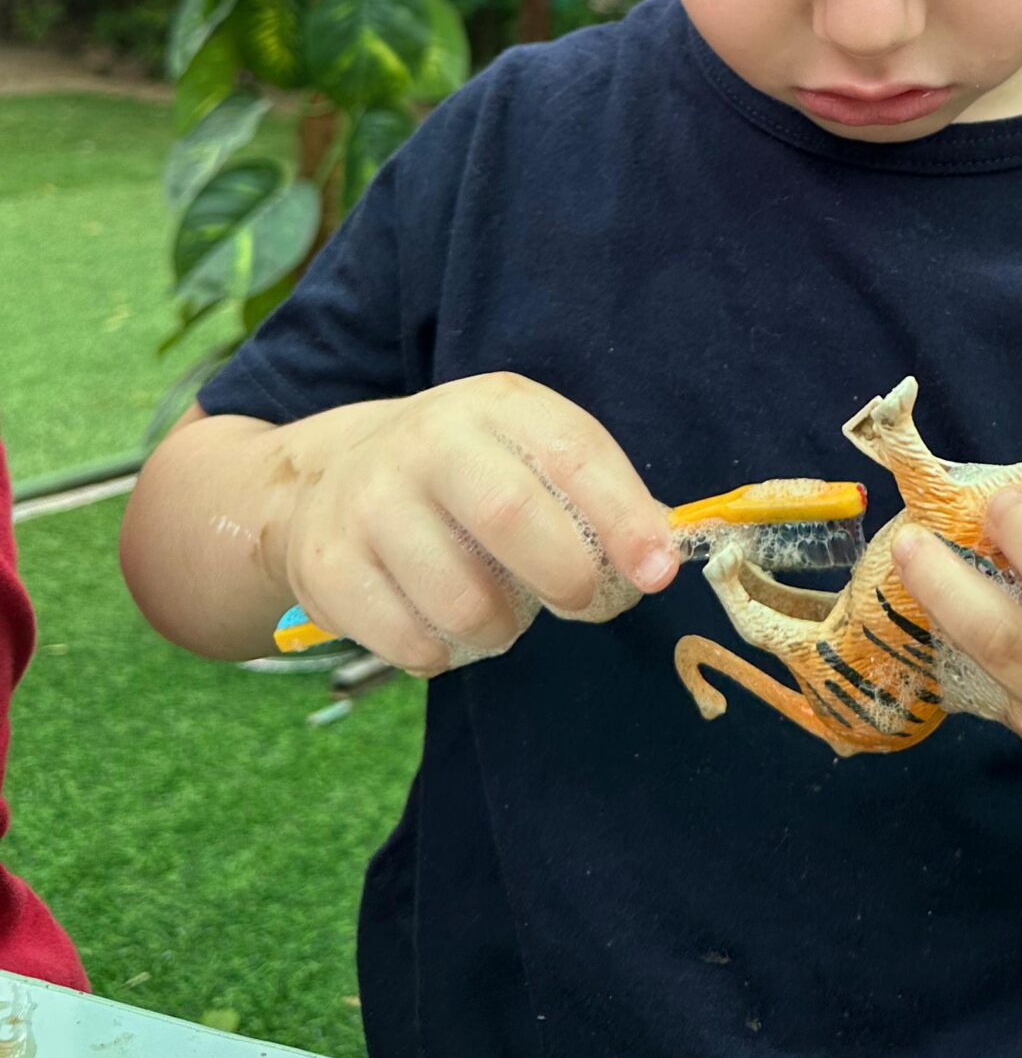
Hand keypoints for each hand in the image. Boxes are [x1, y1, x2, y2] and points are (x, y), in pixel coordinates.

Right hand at [268, 372, 679, 675]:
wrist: (327, 480)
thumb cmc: (464, 475)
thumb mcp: (525, 452)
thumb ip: (593, 495)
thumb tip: (658, 555)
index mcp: (495, 405)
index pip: (571, 452)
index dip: (622, 516)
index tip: (655, 573)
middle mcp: (427, 441)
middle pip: (511, 516)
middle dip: (566, 577)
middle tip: (580, 602)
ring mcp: (368, 502)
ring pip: (461, 599)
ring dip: (501, 628)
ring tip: (499, 613)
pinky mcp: (326, 566)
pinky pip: (409, 641)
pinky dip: (442, 652)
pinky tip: (440, 624)